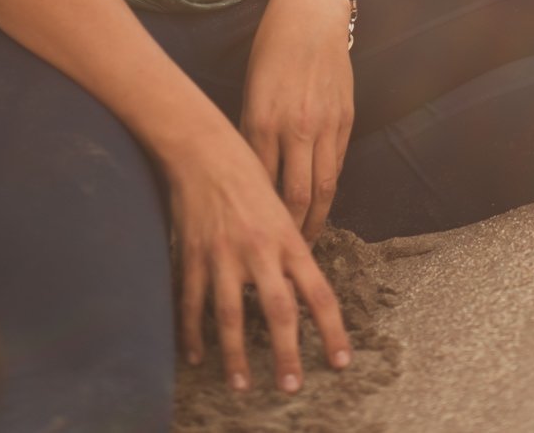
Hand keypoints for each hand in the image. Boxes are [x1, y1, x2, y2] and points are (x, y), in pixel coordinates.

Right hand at [167, 120, 351, 393]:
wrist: (203, 147)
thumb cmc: (245, 172)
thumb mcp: (279, 206)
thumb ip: (288, 246)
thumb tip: (298, 284)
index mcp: (287, 238)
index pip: (318, 292)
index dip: (332, 330)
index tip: (341, 362)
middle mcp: (260, 250)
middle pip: (279, 312)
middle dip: (286, 355)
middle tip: (291, 386)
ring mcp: (224, 254)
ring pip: (232, 316)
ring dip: (236, 356)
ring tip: (241, 385)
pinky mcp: (194, 254)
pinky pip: (193, 302)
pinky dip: (193, 332)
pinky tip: (196, 356)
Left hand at [240, 0, 354, 243]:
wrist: (312, 15)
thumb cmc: (271, 49)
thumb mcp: (250, 90)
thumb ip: (252, 132)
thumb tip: (249, 174)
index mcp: (263, 120)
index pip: (260, 185)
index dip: (259, 216)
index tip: (252, 238)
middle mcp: (296, 128)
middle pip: (296, 197)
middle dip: (290, 231)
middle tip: (283, 256)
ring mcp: (326, 126)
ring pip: (323, 189)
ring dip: (315, 220)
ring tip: (306, 242)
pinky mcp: (347, 120)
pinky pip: (338, 166)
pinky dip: (330, 191)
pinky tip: (322, 206)